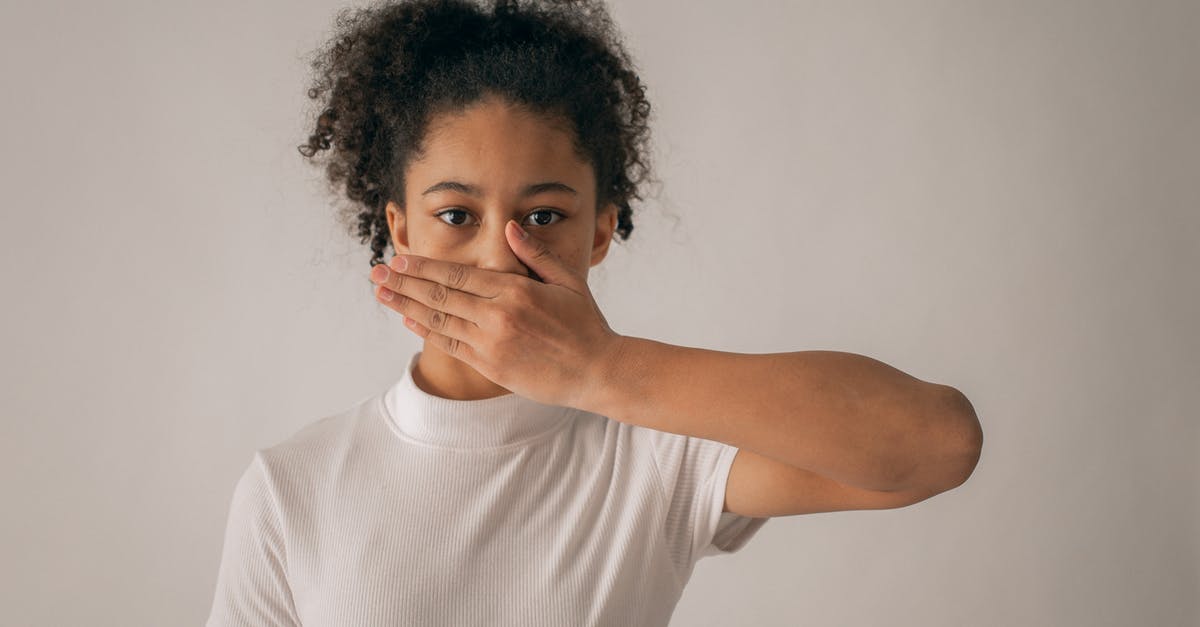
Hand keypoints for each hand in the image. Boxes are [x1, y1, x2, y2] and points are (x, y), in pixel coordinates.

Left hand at [369, 219, 623, 409]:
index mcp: (515, 291)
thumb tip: (508, 227)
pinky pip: (451, 345)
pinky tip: (409, 320)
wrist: (597, 372)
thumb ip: (535, 254)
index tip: (398, 260)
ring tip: (381, 295)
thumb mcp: (568, 281)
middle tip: (375, 274)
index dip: (423, 267)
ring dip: (405, 306)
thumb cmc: (586, 324)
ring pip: (438, 320)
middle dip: (403, 283)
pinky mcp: (490, 366)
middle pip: (439, 295)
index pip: (457, 275)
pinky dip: (427, 331)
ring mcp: (491, 344)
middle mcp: (498, 316)